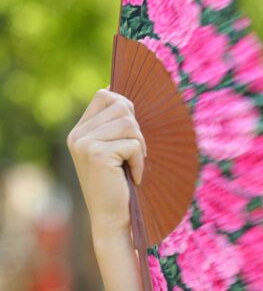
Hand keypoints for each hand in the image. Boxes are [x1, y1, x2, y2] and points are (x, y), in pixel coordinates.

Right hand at [67, 88, 146, 235]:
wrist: (111, 217)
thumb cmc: (119, 180)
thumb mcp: (114, 147)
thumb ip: (115, 122)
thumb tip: (119, 91)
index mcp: (79, 131)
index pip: (104, 95)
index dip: (125, 107)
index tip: (130, 131)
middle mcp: (77, 135)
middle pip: (121, 106)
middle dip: (136, 129)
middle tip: (133, 153)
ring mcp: (84, 144)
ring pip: (129, 123)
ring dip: (139, 145)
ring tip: (132, 164)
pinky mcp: (97, 154)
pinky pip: (133, 144)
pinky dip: (139, 160)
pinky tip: (132, 176)